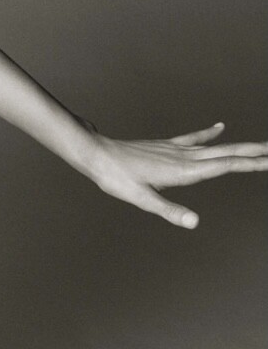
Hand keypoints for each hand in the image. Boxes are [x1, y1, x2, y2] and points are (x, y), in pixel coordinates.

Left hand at [83, 122, 267, 227]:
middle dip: (254, 154)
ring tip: (261, 146)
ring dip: (240, 146)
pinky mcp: (166, 146)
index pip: (225, 165)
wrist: (96, 154)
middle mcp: (184, 157)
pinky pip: (194, 138)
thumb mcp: (142, 199)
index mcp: (183, 170)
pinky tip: (220, 127)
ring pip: (216, 146)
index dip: (250, 164)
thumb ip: (169, 210)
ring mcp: (176, 149)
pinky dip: (209, 133)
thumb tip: (195, 222)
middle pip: (227, 153)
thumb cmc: (116, 178)